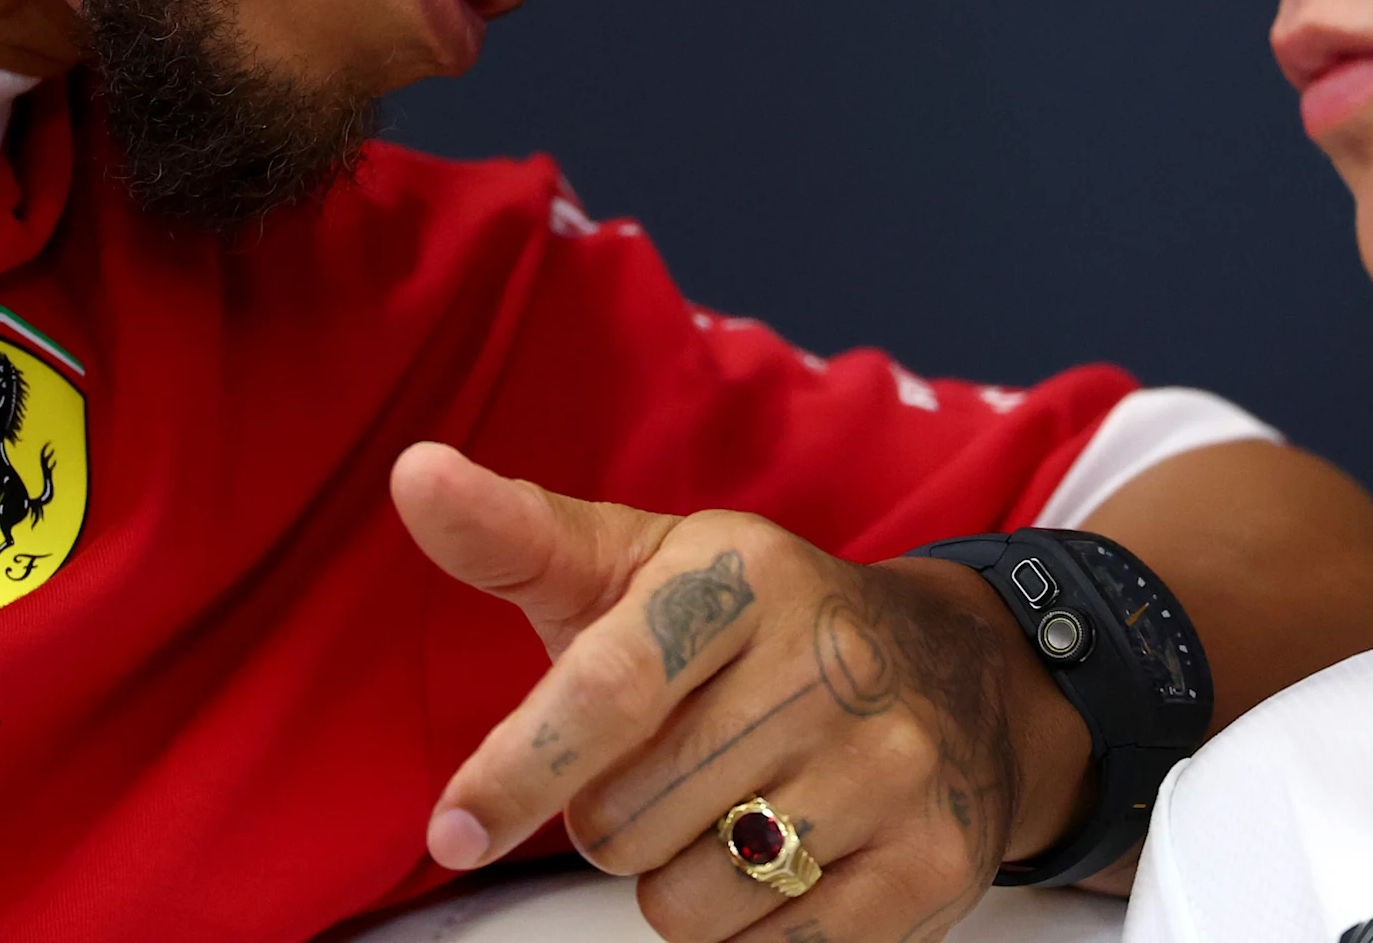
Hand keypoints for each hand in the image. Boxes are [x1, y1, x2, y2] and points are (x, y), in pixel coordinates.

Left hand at [394, 443, 1084, 942]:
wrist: (958, 672)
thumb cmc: (756, 624)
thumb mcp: (643, 565)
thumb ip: (518, 537)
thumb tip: (414, 475)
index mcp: (742, 574)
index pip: (609, 688)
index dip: (520, 769)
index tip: (453, 832)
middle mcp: (828, 662)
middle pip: (625, 821)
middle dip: (616, 816)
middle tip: (676, 762)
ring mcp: (889, 765)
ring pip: (688, 901)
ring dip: (679, 878)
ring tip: (734, 806)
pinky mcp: (931, 862)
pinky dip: (750, 929)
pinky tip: (791, 854)